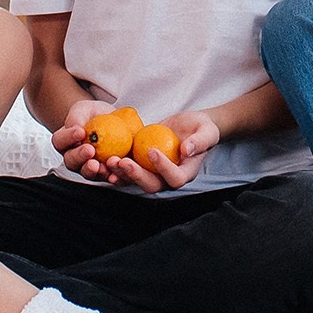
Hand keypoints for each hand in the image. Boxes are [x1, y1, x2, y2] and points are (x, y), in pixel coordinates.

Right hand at [52, 98, 114, 181]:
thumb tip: (76, 126)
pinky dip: (111, 177)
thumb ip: (77, 116)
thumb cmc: (95, 115)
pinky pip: (107, 178)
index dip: (68, 138)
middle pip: (71, 162)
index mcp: (65, 141)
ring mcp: (89, 167)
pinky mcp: (105, 173)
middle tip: (90, 150)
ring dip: (93, 171)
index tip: (80, 132)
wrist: (114, 121)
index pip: (60, 141)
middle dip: (80, 157)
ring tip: (102, 165)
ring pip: (87, 173)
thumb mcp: (85, 109)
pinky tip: (114, 174)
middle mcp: (74, 157)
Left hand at [104, 110, 219, 193]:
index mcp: (186, 173)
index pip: (175, 179)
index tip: (153, 151)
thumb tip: (187, 150)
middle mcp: (168, 177)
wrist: (190, 126)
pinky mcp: (142, 164)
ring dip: (121, 173)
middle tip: (123, 162)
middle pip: (151, 185)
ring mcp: (153, 173)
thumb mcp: (207, 131)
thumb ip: (200, 141)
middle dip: (135, 176)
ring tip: (110, 160)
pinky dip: (116, 167)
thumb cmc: (201, 128)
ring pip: (136, 181)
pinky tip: (105, 159)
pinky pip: (128, 170)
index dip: (163, 168)